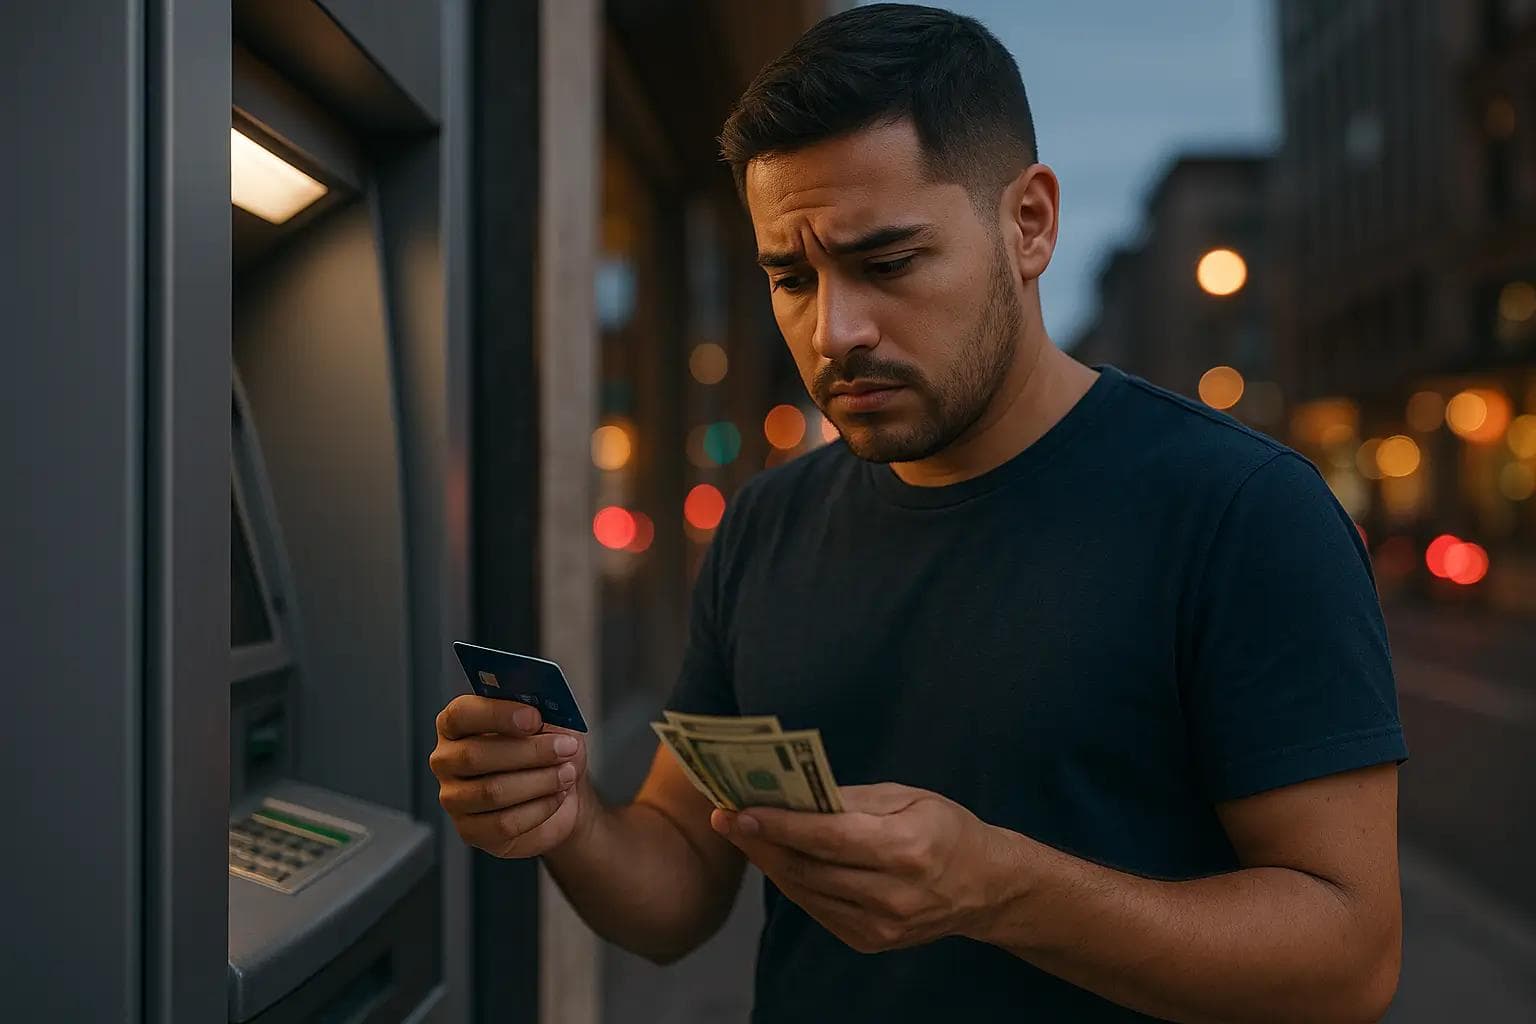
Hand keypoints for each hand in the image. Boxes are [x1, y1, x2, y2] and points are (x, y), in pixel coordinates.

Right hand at [430, 694, 589, 857]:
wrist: (562, 790)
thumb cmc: (547, 750)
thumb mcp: (551, 721)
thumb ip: (540, 711)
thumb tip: (544, 709)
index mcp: (458, 723)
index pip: (461, 714)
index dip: (497, 715)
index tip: (533, 718)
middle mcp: (448, 759)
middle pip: (475, 756)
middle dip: (529, 752)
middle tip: (565, 748)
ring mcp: (454, 797)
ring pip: (492, 792)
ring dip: (539, 781)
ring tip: (566, 773)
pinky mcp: (470, 830)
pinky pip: (503, 823)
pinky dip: (538, 809)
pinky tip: (555, 796)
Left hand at [710, 783, 1001, 953]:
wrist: (985, 887)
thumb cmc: (945, 829)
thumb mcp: (908, 798)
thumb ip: (851, 799)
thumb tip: (795, 794)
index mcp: (907, 850)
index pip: (828, 838)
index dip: (779, 825)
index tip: (738, 810)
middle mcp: (893, 895)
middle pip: (809, 868)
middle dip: (760, 841)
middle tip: (724, 816)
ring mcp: (881, 926)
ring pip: (806, 892)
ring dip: (769, 861)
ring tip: (742, 832)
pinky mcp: (871, 941)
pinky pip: (817, 908)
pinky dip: (792, 881)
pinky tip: (775, 857)